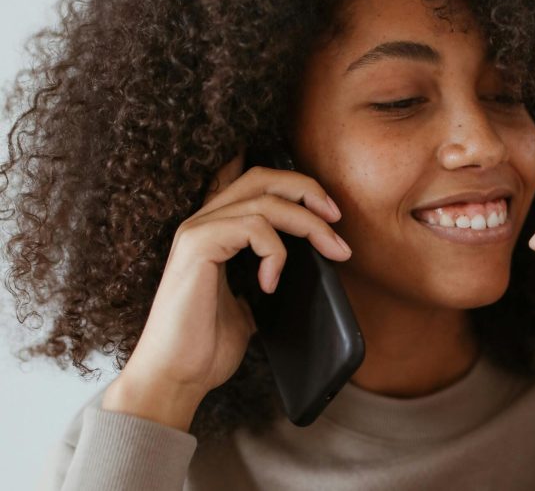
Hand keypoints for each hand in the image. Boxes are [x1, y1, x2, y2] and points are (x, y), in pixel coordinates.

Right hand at [102, 149, 351, 430]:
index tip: (330, 212)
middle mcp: (203, 222)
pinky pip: (253, 227)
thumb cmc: (207, 345)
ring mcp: (197, 231)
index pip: (255, 184)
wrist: (175, 377)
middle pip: (263, 178)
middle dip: (307, 190)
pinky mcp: (197, 246)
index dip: (294, 185)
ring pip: (266, 201)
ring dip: (309, 224)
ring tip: (333, 251)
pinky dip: (274, 253)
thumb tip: (306, 270)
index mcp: (215, 231)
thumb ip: (266, 276)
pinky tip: (270, 284)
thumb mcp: (250, 304)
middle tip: (337, 217)